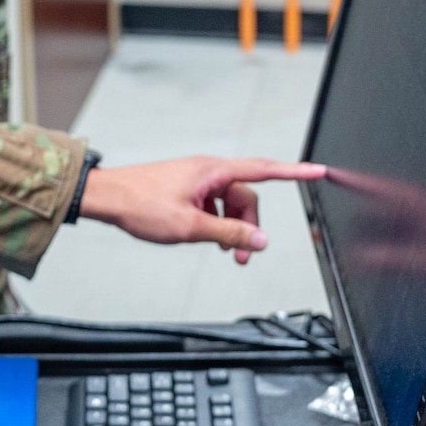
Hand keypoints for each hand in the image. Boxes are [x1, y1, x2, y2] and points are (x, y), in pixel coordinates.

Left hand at [78, 157, 325, 264]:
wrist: (107, 198)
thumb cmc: (140, 204)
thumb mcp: (190, 226)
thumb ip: (228, 234)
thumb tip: (259, 241)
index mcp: (213, 171)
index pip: (264, 170)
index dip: (294, 172)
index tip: (318, 170)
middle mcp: (208, 171)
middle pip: (246, 198)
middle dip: (248, 226)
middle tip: (242, 255)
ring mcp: (196, 180)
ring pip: (229, 205)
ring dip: (231, 228)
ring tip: (224, 252)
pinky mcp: (186, 190)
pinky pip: (213, 206)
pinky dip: (216, 223)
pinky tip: (207, 239)